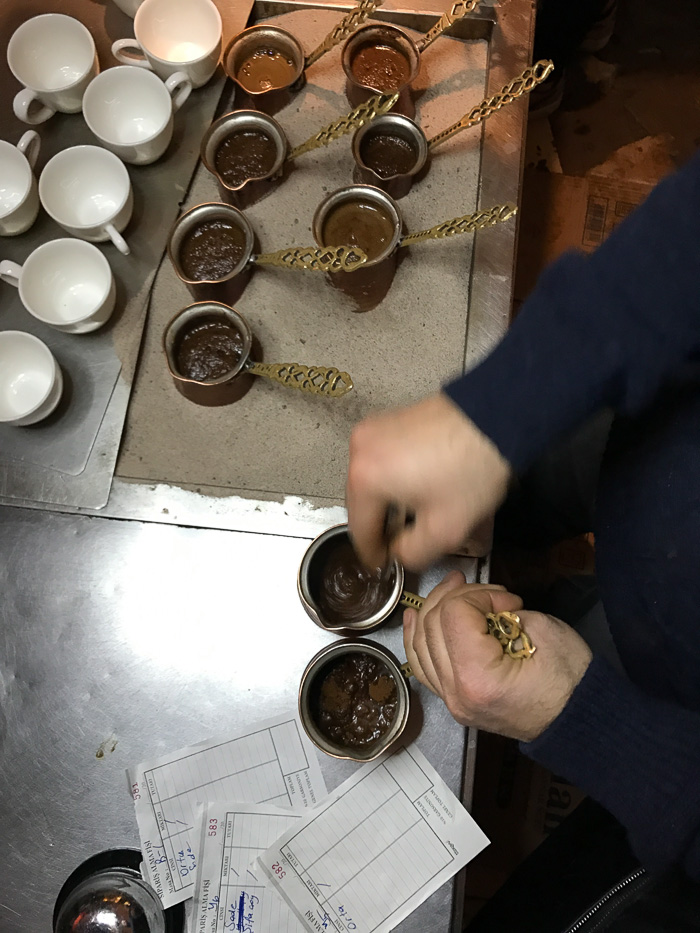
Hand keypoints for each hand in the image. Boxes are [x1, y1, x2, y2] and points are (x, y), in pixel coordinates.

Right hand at [346, 393, 510, 571]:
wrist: (497, 418)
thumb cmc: (472, 467)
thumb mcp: (444, 530)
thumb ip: (412, 554)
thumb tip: (398, 552)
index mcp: (365, 478)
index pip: (359, 531)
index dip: (374, 555)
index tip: (385, 563)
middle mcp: (360, 449)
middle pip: (363, 504)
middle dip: (383, 526)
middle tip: (403, 543)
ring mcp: (374, 430)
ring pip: (373, 482)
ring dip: (390, 502)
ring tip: (418, 515)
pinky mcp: (390, 421)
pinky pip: (383, 461)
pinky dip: (396, 478)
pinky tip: (421, 487)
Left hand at [403, 571, 592, 741]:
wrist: (579, 720)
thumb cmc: (570, 678)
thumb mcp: (543, 630)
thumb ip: (501, 612)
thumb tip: (481, 606)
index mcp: (478, 678)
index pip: (453, 615)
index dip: (478, 594)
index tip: (507, 599)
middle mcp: (456, 693)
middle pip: (432, 625)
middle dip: (457, 596)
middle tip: (486, 591)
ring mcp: (452, 701)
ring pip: (420, 644)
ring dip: (433, 609)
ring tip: (453, 589)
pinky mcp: (454, 700)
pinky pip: (423, 665)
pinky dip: (419, 637)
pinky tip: (418, 617)